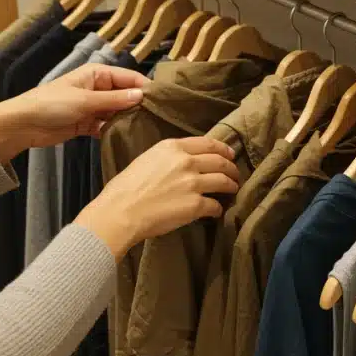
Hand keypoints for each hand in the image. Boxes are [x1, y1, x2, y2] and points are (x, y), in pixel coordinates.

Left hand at [0, 64, 148, 162]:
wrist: (24, 125)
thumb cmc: (52, 104)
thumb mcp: (86, 100)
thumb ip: (115, 99)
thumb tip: (142, 96)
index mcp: (96, 74)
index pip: (128, 77)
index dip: (144, 87)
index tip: (162, 99)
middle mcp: (97, 88)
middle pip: (125, 95)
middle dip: (139, 105)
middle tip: (159, 118)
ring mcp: (93, 107)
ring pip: (118, 111)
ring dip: (128, 119)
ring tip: (148, 129)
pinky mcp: (88, 124)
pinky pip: (108, 125)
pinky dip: (116, 130)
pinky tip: (129, 137)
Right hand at [75, 137, 240, 257]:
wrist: (120, 211)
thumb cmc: (124, 188)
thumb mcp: (146, 159)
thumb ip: (167, 158)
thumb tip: (182, 163)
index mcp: (172, 147)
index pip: (207, 143)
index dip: (222, 149)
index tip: (229, 154)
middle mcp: (186, 162)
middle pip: (220, 161)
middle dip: (231, 167)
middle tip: (235, 173)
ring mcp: (193, 183)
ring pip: (223, 181)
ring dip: (231, 186)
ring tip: (232, 190)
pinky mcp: (195, 205)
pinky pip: (215, 206)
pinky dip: (218, 209)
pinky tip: (216, 212)